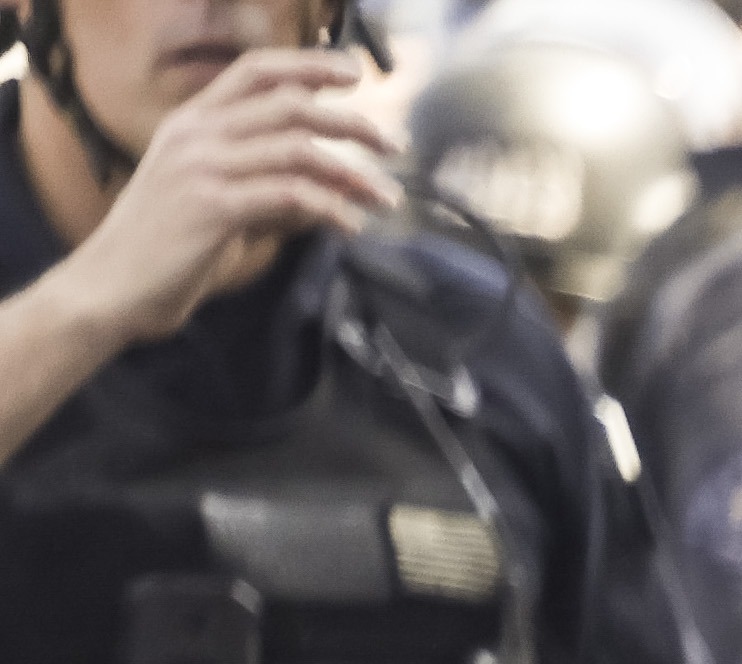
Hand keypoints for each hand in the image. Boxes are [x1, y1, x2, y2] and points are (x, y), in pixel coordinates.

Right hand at [44, 47, 404, 345]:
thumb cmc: (168, 248)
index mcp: (191, 122)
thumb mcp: (217, 199)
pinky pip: (290, 196)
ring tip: (387, 197)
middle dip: (352, 122)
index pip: (254, 72)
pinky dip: (331, 209)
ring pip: (297, 150)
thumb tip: (333, 188)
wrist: (113, 285)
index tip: (355, 75)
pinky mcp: (212, 206)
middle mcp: (194, 134)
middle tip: (395, 144)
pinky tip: (351, 226)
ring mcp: (201, 167)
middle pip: (289, 106)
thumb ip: (267, 184)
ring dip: (354, 173)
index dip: (308, 66)